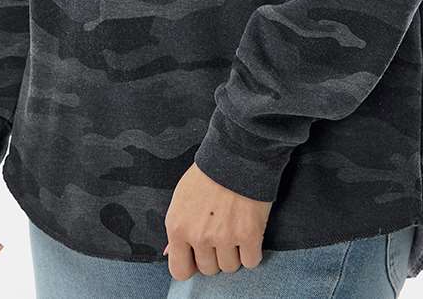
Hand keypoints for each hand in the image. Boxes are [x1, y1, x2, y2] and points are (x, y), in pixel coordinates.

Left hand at [162, 162, 272, 280]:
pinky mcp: (250, 235)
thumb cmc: (209, 172)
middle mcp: (199, 236)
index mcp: (178, 227)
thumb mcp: (182, 196)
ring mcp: (225, 237)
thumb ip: (178, 227)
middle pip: (208, 269)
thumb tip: (170, 253)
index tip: (199, 255)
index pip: (180, 270)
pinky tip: (250, 233)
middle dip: (215, 255)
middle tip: (221, 233)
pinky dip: (252, 251)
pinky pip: (251, 261)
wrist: (238, 151)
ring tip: (236, 229)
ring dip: (234, 253)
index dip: (191, 264)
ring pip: (230, 267)